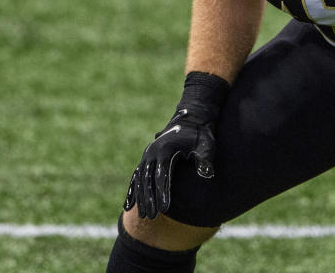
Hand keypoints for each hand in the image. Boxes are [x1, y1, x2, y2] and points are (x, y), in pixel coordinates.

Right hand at [123, 71, 228, 218]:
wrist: (193, 118)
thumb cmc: (201, 134)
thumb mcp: (206, 144)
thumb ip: (204, 159)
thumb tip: (207, 174)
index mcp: (165, 149)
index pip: (162, 175)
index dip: (163, 192)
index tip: (166, 208)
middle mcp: (152, 152)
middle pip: (148, 180)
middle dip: (150, 199)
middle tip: (153, 217)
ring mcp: (147, 155)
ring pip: (140, 180)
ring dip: (141, 198)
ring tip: (145, 216)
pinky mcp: (147, 159)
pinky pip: (136, 177)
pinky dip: (132, 191)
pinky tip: (128, 206)